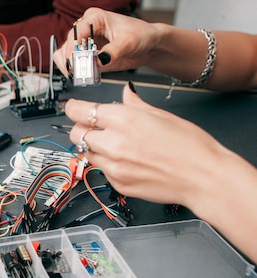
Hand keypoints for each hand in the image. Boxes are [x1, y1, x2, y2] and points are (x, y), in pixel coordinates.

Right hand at [54, 7, 162, 76]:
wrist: (148, 46)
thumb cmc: (141, 35)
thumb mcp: (129, 41)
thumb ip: (114, 51)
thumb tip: (99, 60)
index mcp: (94, 18)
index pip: (76, 32)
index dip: (72, 48)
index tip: (74, 62)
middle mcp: (86, 30)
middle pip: (66, 46)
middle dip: (70, 61)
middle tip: (78, 72)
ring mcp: (85, 45)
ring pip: (65, 57)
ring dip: (71, 68)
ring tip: (82, 76)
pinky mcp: (87, 58)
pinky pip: (74, 67)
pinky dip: (77, 73)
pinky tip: (87, 77)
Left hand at [66, 83, 227, 207]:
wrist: (203, 178)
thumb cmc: (191, 147)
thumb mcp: (162, 115)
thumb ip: (135, 105)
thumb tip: (125, 94)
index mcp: (124, 120)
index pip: (80, 111)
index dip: (74, 108)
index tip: (73, 107)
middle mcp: (114, 144)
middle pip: (76, 133)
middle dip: (82, 128)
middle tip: (94, 127)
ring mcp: (114, 167)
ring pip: (85, 153)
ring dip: (93, 147)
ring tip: (115, 145)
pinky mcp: (117, 184)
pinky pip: (101, 170)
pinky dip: (107, 164)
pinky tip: (127, 161)